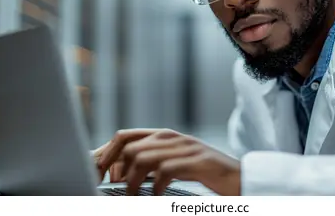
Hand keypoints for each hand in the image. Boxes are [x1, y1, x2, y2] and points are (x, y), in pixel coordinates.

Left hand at [96, 129, 240, 195]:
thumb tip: (118, 174)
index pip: (123, 137)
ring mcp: (185, 147)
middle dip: (113, 168)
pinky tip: (158, 197)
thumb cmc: (203, 174)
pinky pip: (165, 170)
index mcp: (162, 136)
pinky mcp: (197, 161)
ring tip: (134, 197)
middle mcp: (171, 137)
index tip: (94, 174)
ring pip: (142, 157)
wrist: (239, 177)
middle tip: (112, 188)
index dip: (105, 154)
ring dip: (132, 182)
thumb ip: (149, 164)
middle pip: (128, 144)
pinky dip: (156, 188)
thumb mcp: (172, 165)